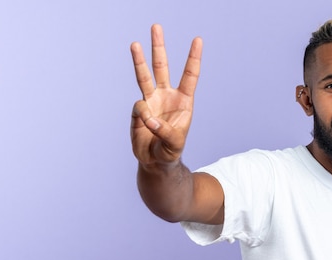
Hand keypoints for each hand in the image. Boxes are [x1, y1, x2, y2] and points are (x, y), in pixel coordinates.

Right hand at [130, 24, 201, 167]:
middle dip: (158, 47)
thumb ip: (165, 131)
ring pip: (143, 76)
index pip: (189, 75)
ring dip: (139, 60)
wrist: (155, 161)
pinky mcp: (137, 110)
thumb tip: (148, 117)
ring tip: (134, 43)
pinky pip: (138, 108)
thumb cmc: (171, 151)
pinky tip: (147, 127)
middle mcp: (166, 96)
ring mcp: (150, 101)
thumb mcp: (175, 144)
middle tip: (156, 26)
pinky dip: (142, 117)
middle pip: (162, 67)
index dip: (193, 58)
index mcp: (183, 101)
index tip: (197, 39)